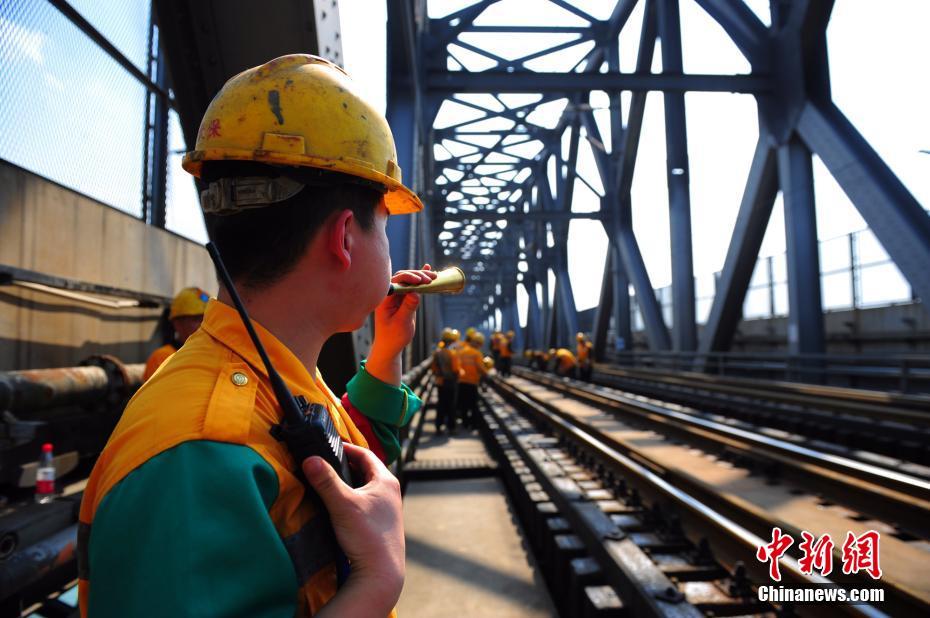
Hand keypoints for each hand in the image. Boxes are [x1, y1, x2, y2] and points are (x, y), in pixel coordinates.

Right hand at [304, 444, 403, 615]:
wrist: (380, 573)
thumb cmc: (366, 536)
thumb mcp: (342, 504)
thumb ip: (326, 481)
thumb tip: (310, 459)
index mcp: (386, 481)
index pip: (365, 454)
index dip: (347, 448)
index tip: (329, 446)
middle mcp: (391, 492)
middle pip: (366, 470)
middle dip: (346, 466)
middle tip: (326, 463)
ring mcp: (388, 509)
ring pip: (366, 488)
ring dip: (349, 483)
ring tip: (329, 483)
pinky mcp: (382, 524)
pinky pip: (366, 503)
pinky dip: (352, 499)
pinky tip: (339, 507)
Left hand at [367, 264, 436, 385]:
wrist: (390, 345)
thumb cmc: (393, 336)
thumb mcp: (401, 323)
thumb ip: (408, 307)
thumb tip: (415, 293)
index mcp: (385, 299)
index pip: (396, 282)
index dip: (408, 278)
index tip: (419, 281)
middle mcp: (390, 294)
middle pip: (403, 278)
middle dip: (417, 276)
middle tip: (430, 279)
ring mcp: (397, 296)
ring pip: (409, 281)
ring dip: (421, 277)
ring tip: (434, 276)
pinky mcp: (404, 299)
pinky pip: (412, 286)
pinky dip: (420, 279)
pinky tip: (427, 269)